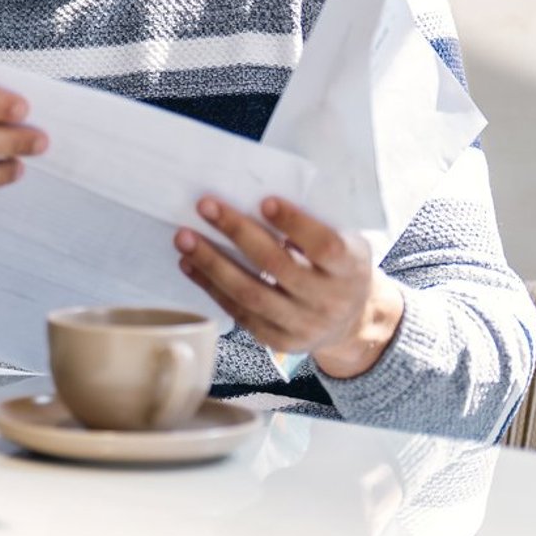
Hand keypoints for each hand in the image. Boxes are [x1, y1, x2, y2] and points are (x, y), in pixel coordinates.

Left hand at [175, 196, 404, 377]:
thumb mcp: (345, 243)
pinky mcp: (278, 339)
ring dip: (211, 262)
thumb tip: (255, 196)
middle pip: (276, 266)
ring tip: (183, 237)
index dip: (295, 223)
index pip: (324, 246)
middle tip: (205, 206)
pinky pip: (239, 312)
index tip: (264, 200)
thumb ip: (313, 226)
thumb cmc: (338, 267)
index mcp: (349, 269)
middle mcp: (328, 301)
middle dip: (237, 232)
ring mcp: (303, 325)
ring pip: (250, 293)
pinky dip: (210, 286)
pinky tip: (189, 264)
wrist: (352, 321)